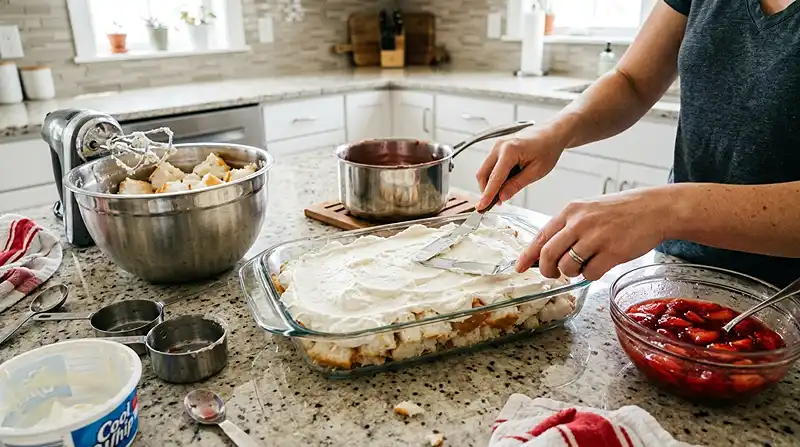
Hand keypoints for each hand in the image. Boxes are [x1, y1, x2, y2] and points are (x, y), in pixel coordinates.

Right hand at [476, 126, 565, 209]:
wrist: (552, 134)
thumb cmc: (548, 148)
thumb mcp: (536, 172)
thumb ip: (516, 185)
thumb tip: (502, 196)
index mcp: (510, 151)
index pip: (494, 178)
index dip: (487, 195)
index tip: (481, 206)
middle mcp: (500, 146)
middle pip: (483, 173)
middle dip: (486, 190)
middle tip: (493, 204)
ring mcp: (498, 145)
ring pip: (485, 169)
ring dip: (490, 183)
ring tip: (503, 193)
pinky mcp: (499, 147)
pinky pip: (491, 164)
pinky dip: (494, 176)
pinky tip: (505, 182)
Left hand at [517, 188, 672, 280]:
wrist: (654, 209)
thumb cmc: (620, 212)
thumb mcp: (588, 210)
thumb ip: (567, 228)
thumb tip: (546, 253)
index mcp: (570, 211)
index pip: (540, 236)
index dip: (527, 255)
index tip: (519, 267)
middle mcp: (579, 223)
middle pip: (548, 254)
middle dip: (546, 270)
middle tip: (553, 274)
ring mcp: (595, 237)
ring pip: (567, 267)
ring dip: (570, 273)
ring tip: (582, 266)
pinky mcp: (612, 252)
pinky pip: (589, 274)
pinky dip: (590, 276)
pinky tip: (598, 266)